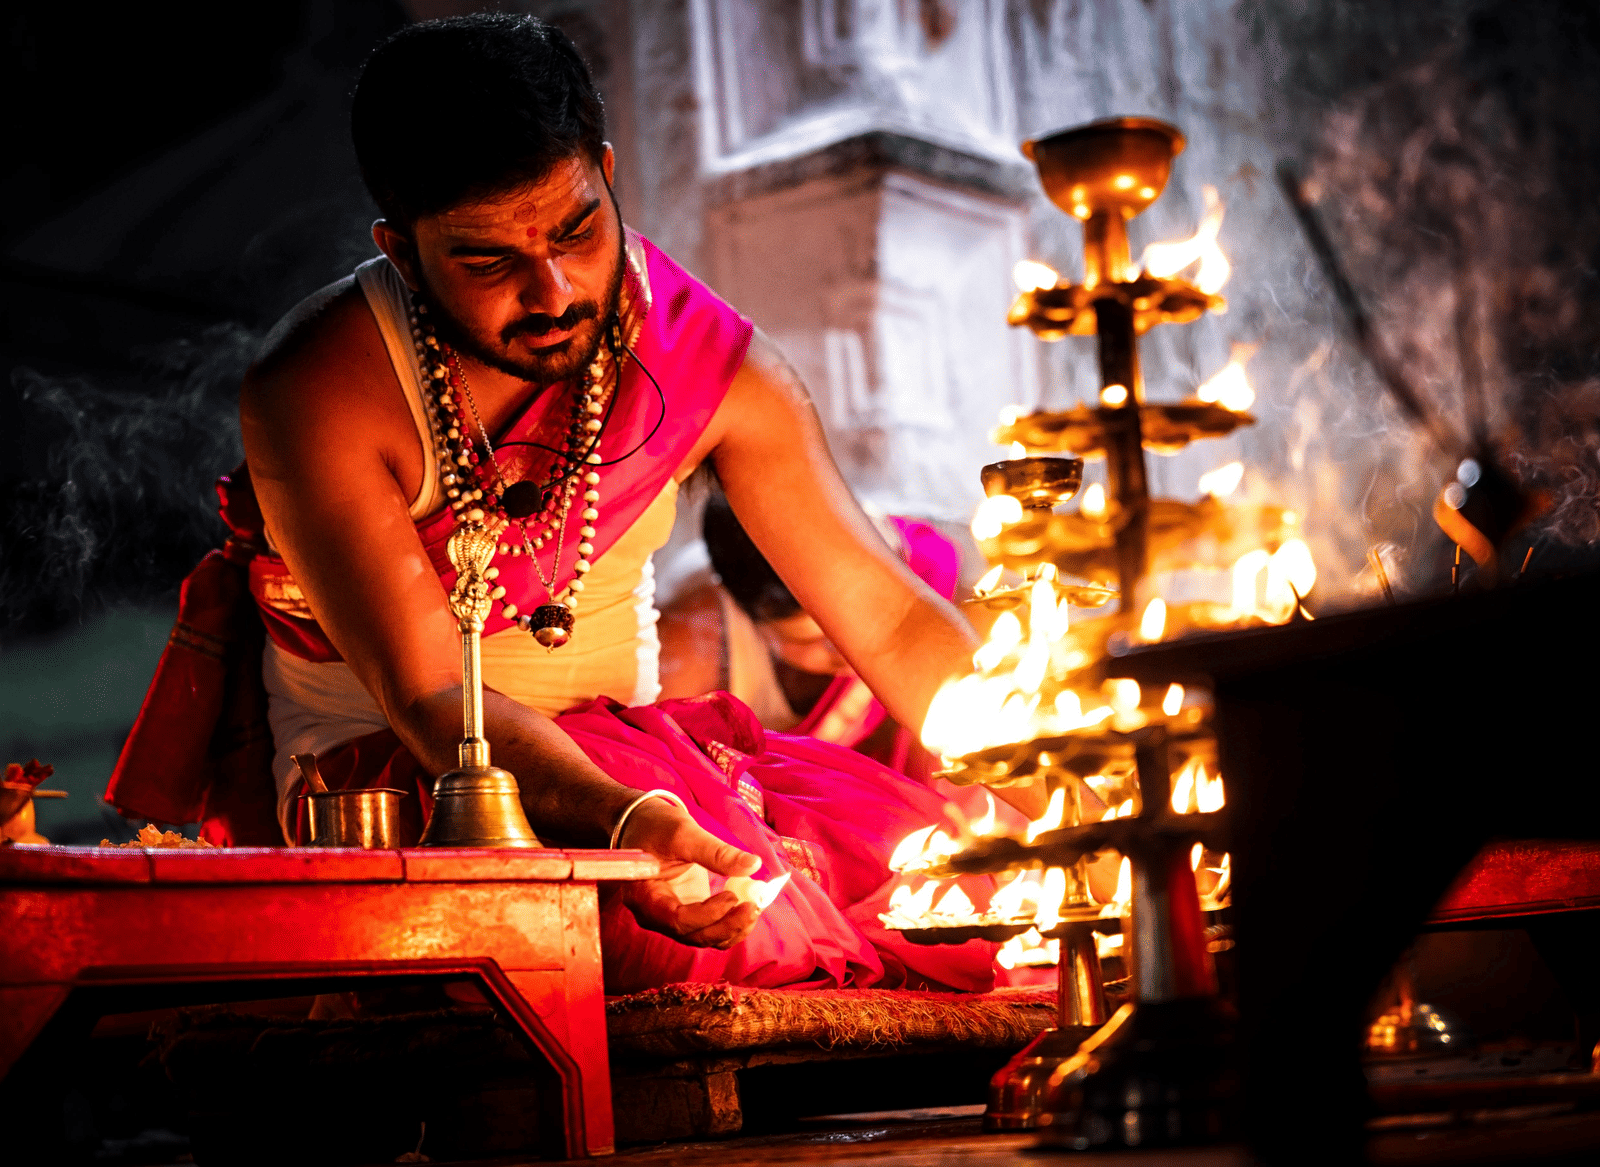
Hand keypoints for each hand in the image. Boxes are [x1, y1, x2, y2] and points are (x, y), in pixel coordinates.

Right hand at [618, 796, 762, 948]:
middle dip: (727, 926)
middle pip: (693, 935)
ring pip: (703, 937)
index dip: (709, 915)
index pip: (678, 920)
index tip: (733, 897)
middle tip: (753, 906)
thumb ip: (716, 852)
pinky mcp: (685, 914)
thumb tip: (753, 865)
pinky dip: (729, 924)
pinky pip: (707, 929)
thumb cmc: (656, 827)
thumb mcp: (684, 833)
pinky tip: (746, 909)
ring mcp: (670, 918)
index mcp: (644, 897)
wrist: (644, 826)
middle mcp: (654, 915)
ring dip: (732, 929)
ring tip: (754, 907)